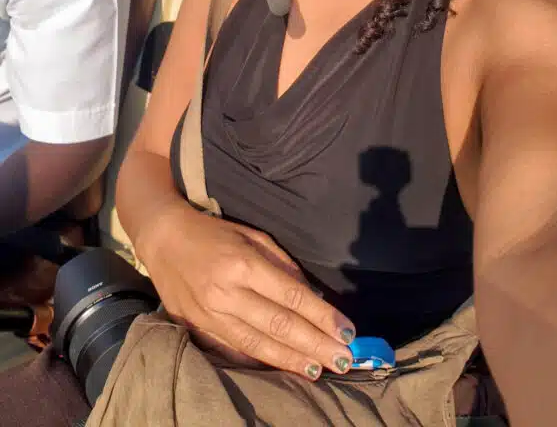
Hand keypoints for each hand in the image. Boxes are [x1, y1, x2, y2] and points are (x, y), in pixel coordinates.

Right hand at [139, 201, 354, 379]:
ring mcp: (210, 315)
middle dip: (316, 344)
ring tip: (320, 369)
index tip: (347, 331)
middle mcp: (227, 293)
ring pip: (258, 345)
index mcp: (243, 264)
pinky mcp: (197, 328)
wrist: (162, 239)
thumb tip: (311, 295)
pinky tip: (283, 367)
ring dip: (292, 360)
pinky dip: (261, 362)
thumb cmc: (213, 232)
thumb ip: (281, 264)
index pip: (291, 296)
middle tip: (344, 359)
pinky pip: (234, 351)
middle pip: (279, 325)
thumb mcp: (252, 235)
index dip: (322, 316)